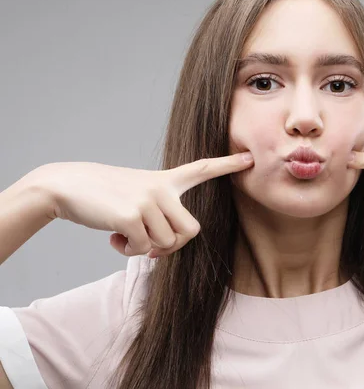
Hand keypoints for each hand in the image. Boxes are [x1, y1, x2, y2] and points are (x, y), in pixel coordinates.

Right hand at [31, 152, 253, 257]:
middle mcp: (161, 188)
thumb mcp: (137, 197)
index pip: (201, 169)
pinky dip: (128, 251)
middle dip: (172, 246)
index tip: (250, 159)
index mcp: (165, 180)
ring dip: (145, 248)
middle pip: (191, 232)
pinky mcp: (131, 215)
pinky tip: (114, 237)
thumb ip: (158, 218)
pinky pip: (143, 249)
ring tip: (125, 233)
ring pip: (166, 243)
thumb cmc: (104, 196)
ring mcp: (148, 200)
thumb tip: (161, 251)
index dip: (227, 165)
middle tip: (150, 244)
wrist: (66, 187)